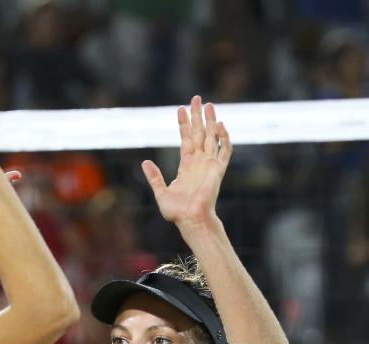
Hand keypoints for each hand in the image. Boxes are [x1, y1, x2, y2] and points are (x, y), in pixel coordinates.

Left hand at [142, 96, 231, 228]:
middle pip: (199, 132)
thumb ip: (154, 177)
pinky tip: (221, 124)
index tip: (180, 109)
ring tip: (209, 104)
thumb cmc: (176, 211)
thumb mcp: (161, 192)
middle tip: (196, 98)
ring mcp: (209, 164)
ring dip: (211, 120)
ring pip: (211, 137)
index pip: (185, 138)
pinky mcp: (218, 170)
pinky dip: (224, 138)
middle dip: (197, 115)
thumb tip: (145, 162)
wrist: (190, 220)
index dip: (183, 124)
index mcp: (186, 165)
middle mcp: (199, 161)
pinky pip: (224, 151)